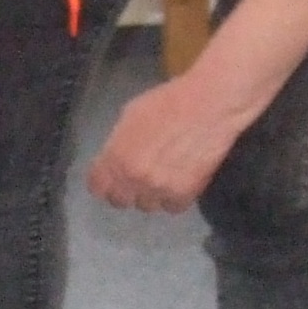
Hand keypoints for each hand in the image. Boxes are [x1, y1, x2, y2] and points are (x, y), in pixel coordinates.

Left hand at [87, 71, 247, 214]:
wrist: (210, 104)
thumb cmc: (168, 101)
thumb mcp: (130, 116)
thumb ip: (117, 144)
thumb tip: (113, 160)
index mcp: (116, 157)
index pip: (97, 187)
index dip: (103, 183)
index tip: (110, 180)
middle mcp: (134, 178)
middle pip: (120, 200)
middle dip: (126, 190)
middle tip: (138, 178)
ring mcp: (159, 188)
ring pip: (147, 205)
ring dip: (150, 194)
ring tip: (162, 177)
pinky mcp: (184, 194)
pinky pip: (171, 207)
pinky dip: (173, 197)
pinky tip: (178, 181)